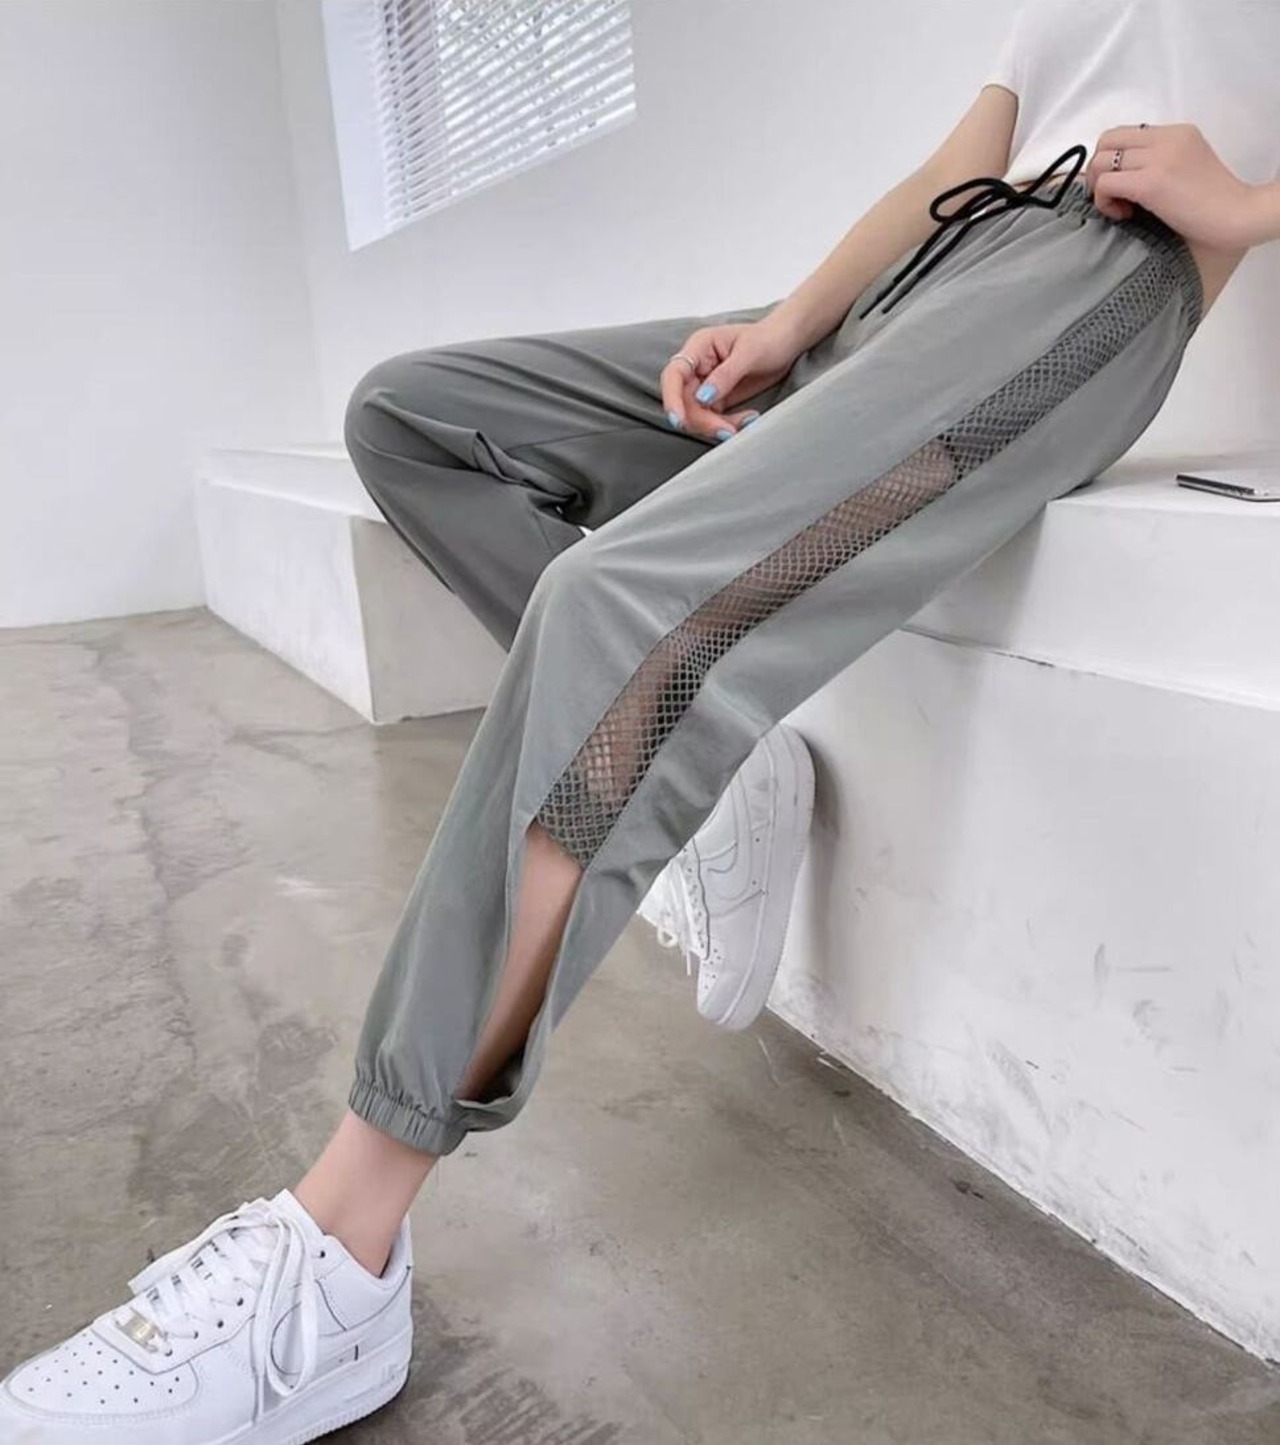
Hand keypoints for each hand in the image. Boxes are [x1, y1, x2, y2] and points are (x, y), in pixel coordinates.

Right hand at [660, 317, 799, 442]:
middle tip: (727, 431)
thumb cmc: (770, 338)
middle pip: (684, 401)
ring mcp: (705, 384)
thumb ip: (725, 376)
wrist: (787, 343)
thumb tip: (703, 397)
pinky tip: (748, 419)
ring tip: (745, 423)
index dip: (672, 399)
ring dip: (717, 426)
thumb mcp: (750, 353)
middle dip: (703, 420)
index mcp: (699, 347)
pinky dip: (728, 425)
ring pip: (697, 414)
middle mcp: (697, 366)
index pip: (674, 374)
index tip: (679, 421)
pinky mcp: (717, 399)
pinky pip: (713, 418)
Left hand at [1087, 123, 1264, 251]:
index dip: (1112, 159)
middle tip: (1109, 195)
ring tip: (1120, 208)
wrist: (1235, 215)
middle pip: (1106, 141)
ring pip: (1100, 162)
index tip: (1120, 184)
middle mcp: (1165, 138)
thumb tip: (1123, 173)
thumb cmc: (1213, 201)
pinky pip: (1106, 184)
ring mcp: (1157, 159)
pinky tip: (1123, 215)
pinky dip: (1104, 202)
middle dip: (1097, 170)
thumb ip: (1159, 160)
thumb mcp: (1187, 165)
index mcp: (1175, 132)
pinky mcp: (1150, 183)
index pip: (1124, 134)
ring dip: (1100, 189)